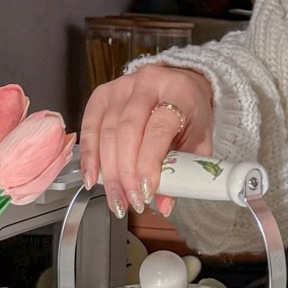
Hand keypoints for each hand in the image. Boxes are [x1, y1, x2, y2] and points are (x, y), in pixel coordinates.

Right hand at [79, 65, 213, 215]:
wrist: (181, 85)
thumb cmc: (190, 113)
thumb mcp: (198, 140)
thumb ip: (185, 170)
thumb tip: (164, 204)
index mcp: (178, 91)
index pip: (159, 128)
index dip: (149, 162)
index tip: (146, 191)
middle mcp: (148, 83)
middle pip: (128, 131)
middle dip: (126, 172)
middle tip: (130, 201)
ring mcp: (122, 86)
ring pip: (107, 131)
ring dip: (108, 171)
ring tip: (116, 197)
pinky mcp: (102, 94)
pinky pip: (90, 127)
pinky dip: (89, 155)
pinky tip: (92, 177)